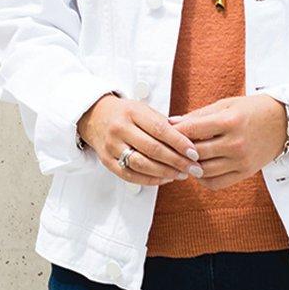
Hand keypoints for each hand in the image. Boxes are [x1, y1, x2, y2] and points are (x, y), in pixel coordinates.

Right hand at [78, 92, 199, 182]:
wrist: (94, 116)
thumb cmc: (126, 113)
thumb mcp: (143, 109)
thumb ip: (164, 124)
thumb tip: (190, 141)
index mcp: (132, 112)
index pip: (160, 130)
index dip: (179, 143)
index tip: (195, 153)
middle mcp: (120, 129)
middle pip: (153, 149)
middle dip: (177, 161)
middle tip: (194, 168)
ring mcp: (111, 146)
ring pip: (142, 165)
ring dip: (165, 172)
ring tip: (182, 174)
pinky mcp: (106, 161)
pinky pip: (130, 175)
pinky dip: (150, 180)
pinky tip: (165, 179)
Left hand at [150, 92, 288, 183]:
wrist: (285, 123)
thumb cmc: (253, 109)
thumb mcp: (227, 104)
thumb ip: (199, 115)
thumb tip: (172, 123)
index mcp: (230, 121)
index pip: (192, 130)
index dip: (174, 131)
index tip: (163, 130)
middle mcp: (236, 143)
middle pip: (195, 152)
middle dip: (178, 150)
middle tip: (167, 147)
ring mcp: (241, 161)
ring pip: (203, 170)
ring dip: (188, 165)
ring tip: (181, 158)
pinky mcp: (245, 173)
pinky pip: (216, 182)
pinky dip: (202, 178)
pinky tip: (197, 169)